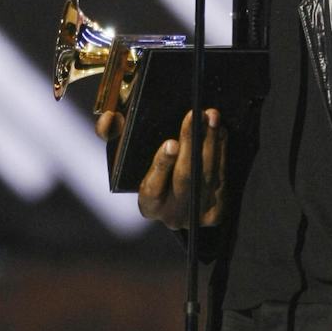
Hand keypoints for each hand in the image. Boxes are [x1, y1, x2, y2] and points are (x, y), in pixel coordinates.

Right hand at [95, 107, 226, 227]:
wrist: (186, 198)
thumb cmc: (154, 168)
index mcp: (148, 205)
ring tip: (211, 117)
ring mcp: (196, 215)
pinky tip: (220, 132)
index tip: (171, 143)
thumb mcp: (128, 154)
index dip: (162, 164)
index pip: (152, 186)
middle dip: (191, 143)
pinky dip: (222, 152)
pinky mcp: (217, 211)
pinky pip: (221, 177)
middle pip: (184, 178)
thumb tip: (109, 118)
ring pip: (206, 176)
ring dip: (212, 142)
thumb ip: (110, 134)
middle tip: (196, 115)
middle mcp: (171, 215)